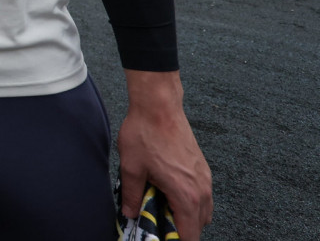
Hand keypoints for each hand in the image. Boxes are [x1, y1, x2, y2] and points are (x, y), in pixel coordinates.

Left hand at [117, 70, 212, 240]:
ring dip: (186, 216)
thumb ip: (131, 196)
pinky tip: (168, 193)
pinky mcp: (202, 168)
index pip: (189, 235)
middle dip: (180, 230)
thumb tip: (130, 213)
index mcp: (186, 195)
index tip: (160, 237)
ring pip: (203, 211)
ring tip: (161, 209)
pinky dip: (190, 202)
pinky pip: (202, 196)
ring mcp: (205, 178)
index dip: (174, 240)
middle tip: (157, 225)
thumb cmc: (145, 134)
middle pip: (198, 226)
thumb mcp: (131, 169)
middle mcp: (202, 190)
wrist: (159, 106)